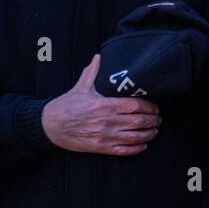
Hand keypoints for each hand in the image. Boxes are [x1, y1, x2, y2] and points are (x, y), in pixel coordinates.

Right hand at [41, 55, 161, 155]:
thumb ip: (93, 72)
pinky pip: (123, 150)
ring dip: (148, 134)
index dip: (148, 107)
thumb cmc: (66, 106)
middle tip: (158, 119)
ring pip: (134, 137)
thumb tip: (99, 57)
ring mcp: (104, 136)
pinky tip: (143, 145)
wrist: (50, 125)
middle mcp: (106, 121)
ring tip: (154, 131)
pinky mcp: (100, 147)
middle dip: (152, 121)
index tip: (154, 107)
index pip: (134, 105)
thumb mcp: (80, 87)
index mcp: (103, 104)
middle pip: (138, 121)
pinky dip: (136, 148)